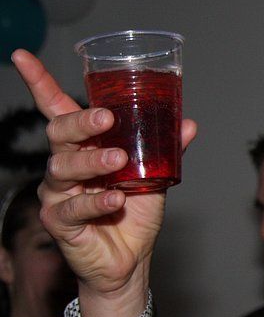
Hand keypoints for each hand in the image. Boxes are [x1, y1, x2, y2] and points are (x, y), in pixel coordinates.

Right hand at [11, 49, 196, 316]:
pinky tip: (115, 200)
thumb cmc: (134, 213)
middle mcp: (65, 166)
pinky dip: (97, 202)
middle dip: (81, 123)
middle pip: (60, 134)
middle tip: (106, 118)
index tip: (22, 56)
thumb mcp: (155, 177)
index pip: (57, 110)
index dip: (40, 83)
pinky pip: (73, 208)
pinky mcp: (60, 223)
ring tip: (119, 162)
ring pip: (64, 169)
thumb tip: (188, 123)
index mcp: (82, 147)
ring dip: (93, 162)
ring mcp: (58, 194)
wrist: (130, 260)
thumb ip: (166, 150)